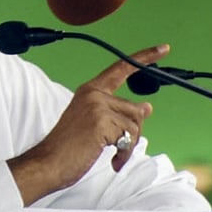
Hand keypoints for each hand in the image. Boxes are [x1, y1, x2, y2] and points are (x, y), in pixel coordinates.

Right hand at [7, 44, 170, 205]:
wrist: (48, 163)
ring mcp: (97, 106)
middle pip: (134, 109)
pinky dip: (124, 154)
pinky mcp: (101, 121)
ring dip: (129, 146)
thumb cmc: (68, 149)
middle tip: (120, 149)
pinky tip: (112, 161)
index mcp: (90, 91)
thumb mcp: (95, 125)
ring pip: (134, 125)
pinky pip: (129, 137)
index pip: (121, 68)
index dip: (144, 58)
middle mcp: (93, 93)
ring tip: (114, 157)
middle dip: (133, 133)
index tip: (163, 48)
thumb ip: (118, 114)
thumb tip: (147, 107)